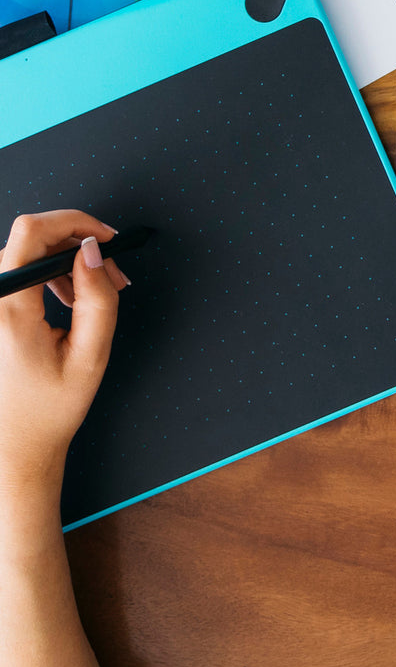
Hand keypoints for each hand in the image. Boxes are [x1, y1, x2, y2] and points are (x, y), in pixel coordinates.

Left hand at [0, 211, 125, 497]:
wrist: (11, 445)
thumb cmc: (50, 408)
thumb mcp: (91, 355)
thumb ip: (98, 299)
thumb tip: (95, 250)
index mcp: (9, 311)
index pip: (32, 232)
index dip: (74, 221)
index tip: (107, 239)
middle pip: (30, 238)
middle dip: (78, 245)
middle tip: (114, 275)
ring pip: (24, 253)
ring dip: (65, 261)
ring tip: (96, 291)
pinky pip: (16, 272)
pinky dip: (48, 274)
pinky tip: (70, 298)